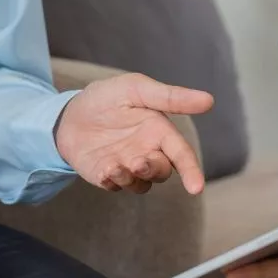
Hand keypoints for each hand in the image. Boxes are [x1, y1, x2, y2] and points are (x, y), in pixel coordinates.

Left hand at [56, 73, 213, 194]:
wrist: (68, 113)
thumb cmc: (106, 98)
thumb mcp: (136, 89)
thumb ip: (170, 97)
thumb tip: (209, 101)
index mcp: (159, 132)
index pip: (182, 154)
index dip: (192, 171)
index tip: (196, 188)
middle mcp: (147, 152)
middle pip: (162, 172)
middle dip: (153, 170)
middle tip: (138, 162)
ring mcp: (127, 167)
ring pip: (142, 184)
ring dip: (131, 178)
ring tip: (113, 165)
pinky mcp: (107, 176)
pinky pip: (116, 187)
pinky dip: (112, 181)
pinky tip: (103, 168)